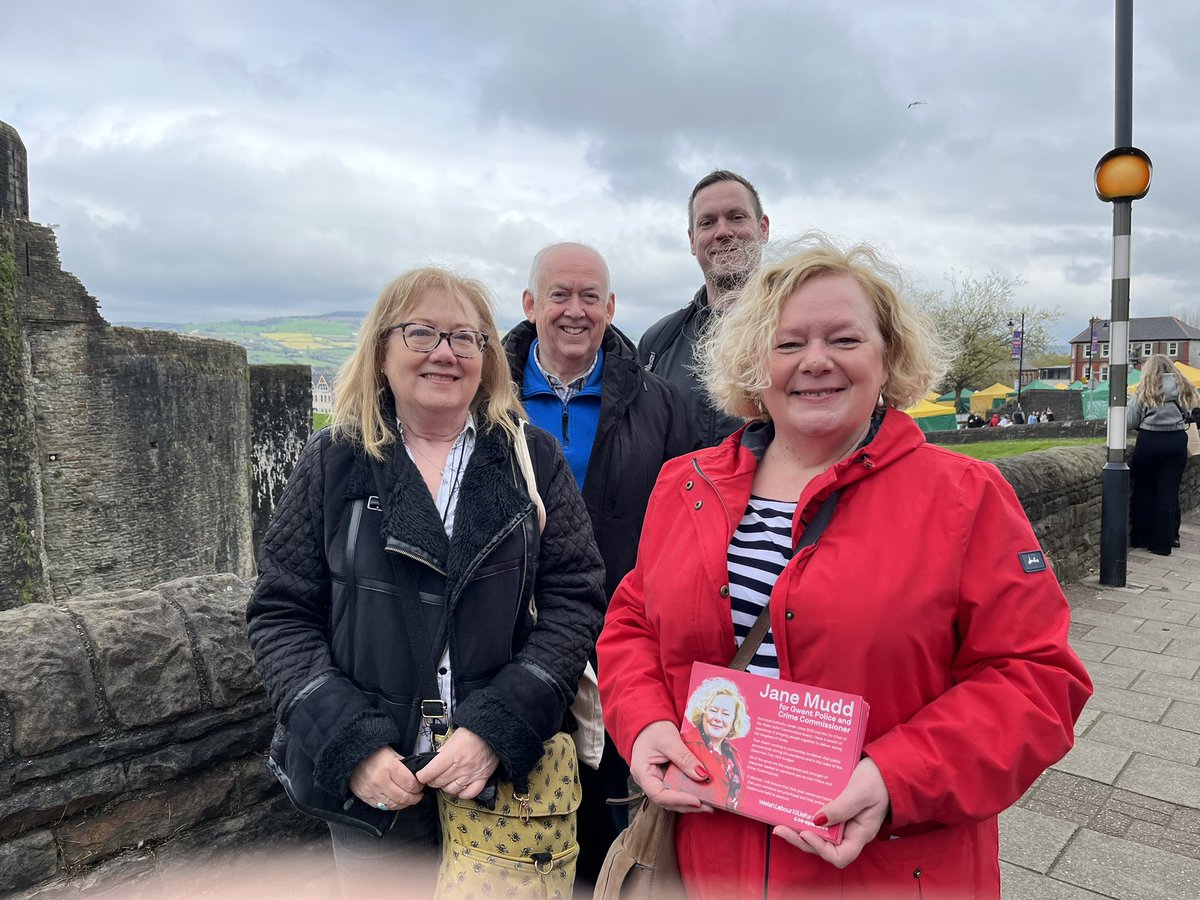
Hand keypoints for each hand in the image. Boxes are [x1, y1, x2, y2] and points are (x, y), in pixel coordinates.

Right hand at [349, 745, 423, 810]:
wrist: (351, 757)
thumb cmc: (373, 753)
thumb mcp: (392, 752)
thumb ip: (404, 764)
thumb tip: (417, 775)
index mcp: (388, 767)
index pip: (410, 784)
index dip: (418, 786)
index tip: (421, 785)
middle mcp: (379, 781)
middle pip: (403, 797)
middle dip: (414, 798)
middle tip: (418, 795)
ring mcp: (371, 791)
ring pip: (393, 804)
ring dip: (404, 804)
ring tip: (409, 799)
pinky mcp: (364, 797)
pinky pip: (382, 807)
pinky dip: (392, 806)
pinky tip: (396, 801)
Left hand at [415, 728, 499, 799]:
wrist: (494, 734)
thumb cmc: (474, 734)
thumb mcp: (454, 737)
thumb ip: (443, 751)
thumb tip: (432, 761)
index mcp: (453, 754)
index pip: (432, 771)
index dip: (423, 775)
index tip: (421, 776)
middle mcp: (462, 766)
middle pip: (440, 781)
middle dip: (432, 781)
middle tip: (431, 778)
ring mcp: (472, 774)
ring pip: (451, 789)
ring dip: (445, 787)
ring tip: (445, 781)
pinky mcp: (482, 779)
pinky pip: (469, 794)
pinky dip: (461, 794)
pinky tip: (458, 788)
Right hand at [629, 720, 711, 814]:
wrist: (649, 720)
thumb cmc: (653, 729)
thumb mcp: (669, 740)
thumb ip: (684, 758)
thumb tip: (702, 775)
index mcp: (642, 773)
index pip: (658, 795)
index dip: (678, 800)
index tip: (696, 800)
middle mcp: (648, 781)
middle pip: (667, 800)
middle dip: (688, 805)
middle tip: (709, 806)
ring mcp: (657, 780)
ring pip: (673, 798)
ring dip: (690, 802)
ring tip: (709, 804)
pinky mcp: (666, 777)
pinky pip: (677, 788)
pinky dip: (689, 792)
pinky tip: (702, 793)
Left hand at [774, 757, 889, 867]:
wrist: (884, 766)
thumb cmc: (878, 780)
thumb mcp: (861, 792)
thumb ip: (841, 807)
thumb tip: (817, 821)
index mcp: (860, 833)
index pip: (840, 855)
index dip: (820, 849)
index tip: (806, 832)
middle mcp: (849, 832)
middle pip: (823, 846)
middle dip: (801, 839)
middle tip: (779, 829)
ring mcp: (842, 822)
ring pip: (818, 833)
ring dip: (799, 829)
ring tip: (780, 822)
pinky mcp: (836, 810)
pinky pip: (819, 818)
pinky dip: (805, 816)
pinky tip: (792, 809)